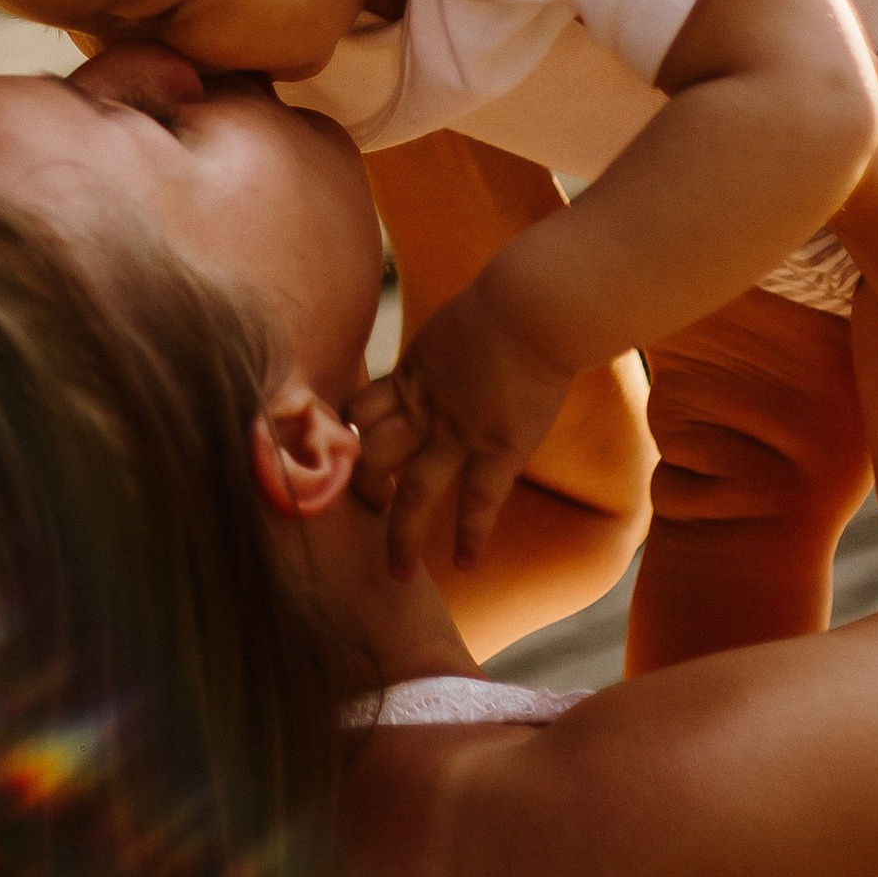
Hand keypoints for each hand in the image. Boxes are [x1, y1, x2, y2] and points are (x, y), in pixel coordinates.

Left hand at [347, 274, 576, 577]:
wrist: (534, 306)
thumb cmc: (505, 304)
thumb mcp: (456, 326)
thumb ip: (443, 354)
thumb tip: (447, 355)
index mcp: (410, 376)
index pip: (358, 414)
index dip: (345, 439)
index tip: (342, 463)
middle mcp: (425, 410)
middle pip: (372, 457)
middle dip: (363, 488)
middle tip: (367, 517)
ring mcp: (459, 433)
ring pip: (413, 494)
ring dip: (401, 535)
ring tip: (397, 572)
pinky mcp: (499, 448)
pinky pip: (478, 503)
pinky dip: (471, 536)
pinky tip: (464, 564)